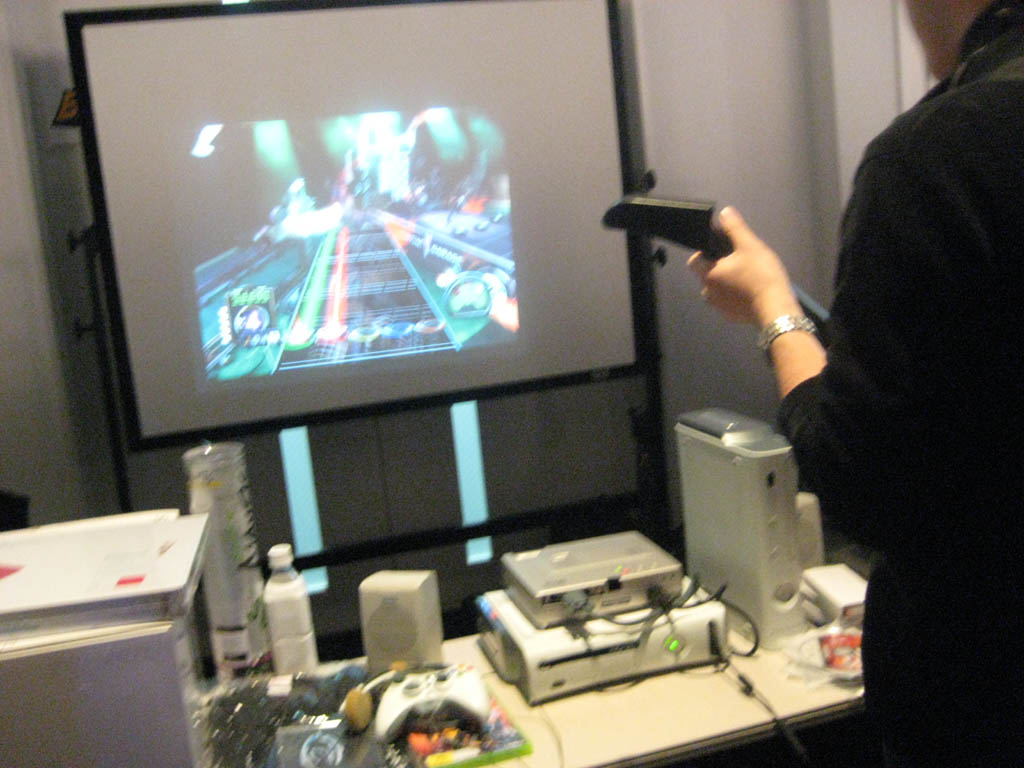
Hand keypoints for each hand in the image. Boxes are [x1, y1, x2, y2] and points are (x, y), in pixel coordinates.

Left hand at [687, 207, 801, 325]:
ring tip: (744, 277)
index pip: (694, 261)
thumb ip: (735, 228)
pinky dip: (734, 297)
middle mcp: (709, 292)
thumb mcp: (750, 246)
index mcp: (709, 274)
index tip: (719, 250)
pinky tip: (749, 291)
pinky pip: (727, 303)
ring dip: (724, 283)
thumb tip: (724, 213)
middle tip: (738, 261)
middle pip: (706, 275)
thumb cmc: (761, 275)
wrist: (776, 308)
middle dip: (717, 267)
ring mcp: (719, 307)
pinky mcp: (730, 316)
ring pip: (715, 290)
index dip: (704, 253)